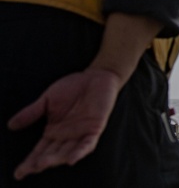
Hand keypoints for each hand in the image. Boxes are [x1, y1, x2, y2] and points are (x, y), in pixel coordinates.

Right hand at [7, 68, 122, 179]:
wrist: (96, 76)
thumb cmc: (72, 87)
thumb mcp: (47, 100)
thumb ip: (31, 113)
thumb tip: (11, 125)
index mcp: (54, 132)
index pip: (39, 151)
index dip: (30, 162)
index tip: (19, 172)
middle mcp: (66, 136)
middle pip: (52, 154)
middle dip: (41, 163)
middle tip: (30, 169)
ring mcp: (81, 133)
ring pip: (67, 152)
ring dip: (56, 159)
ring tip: (43, 164)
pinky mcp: (95, 128)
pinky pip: (88, 143)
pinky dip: (80, 151)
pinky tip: (72, 159)